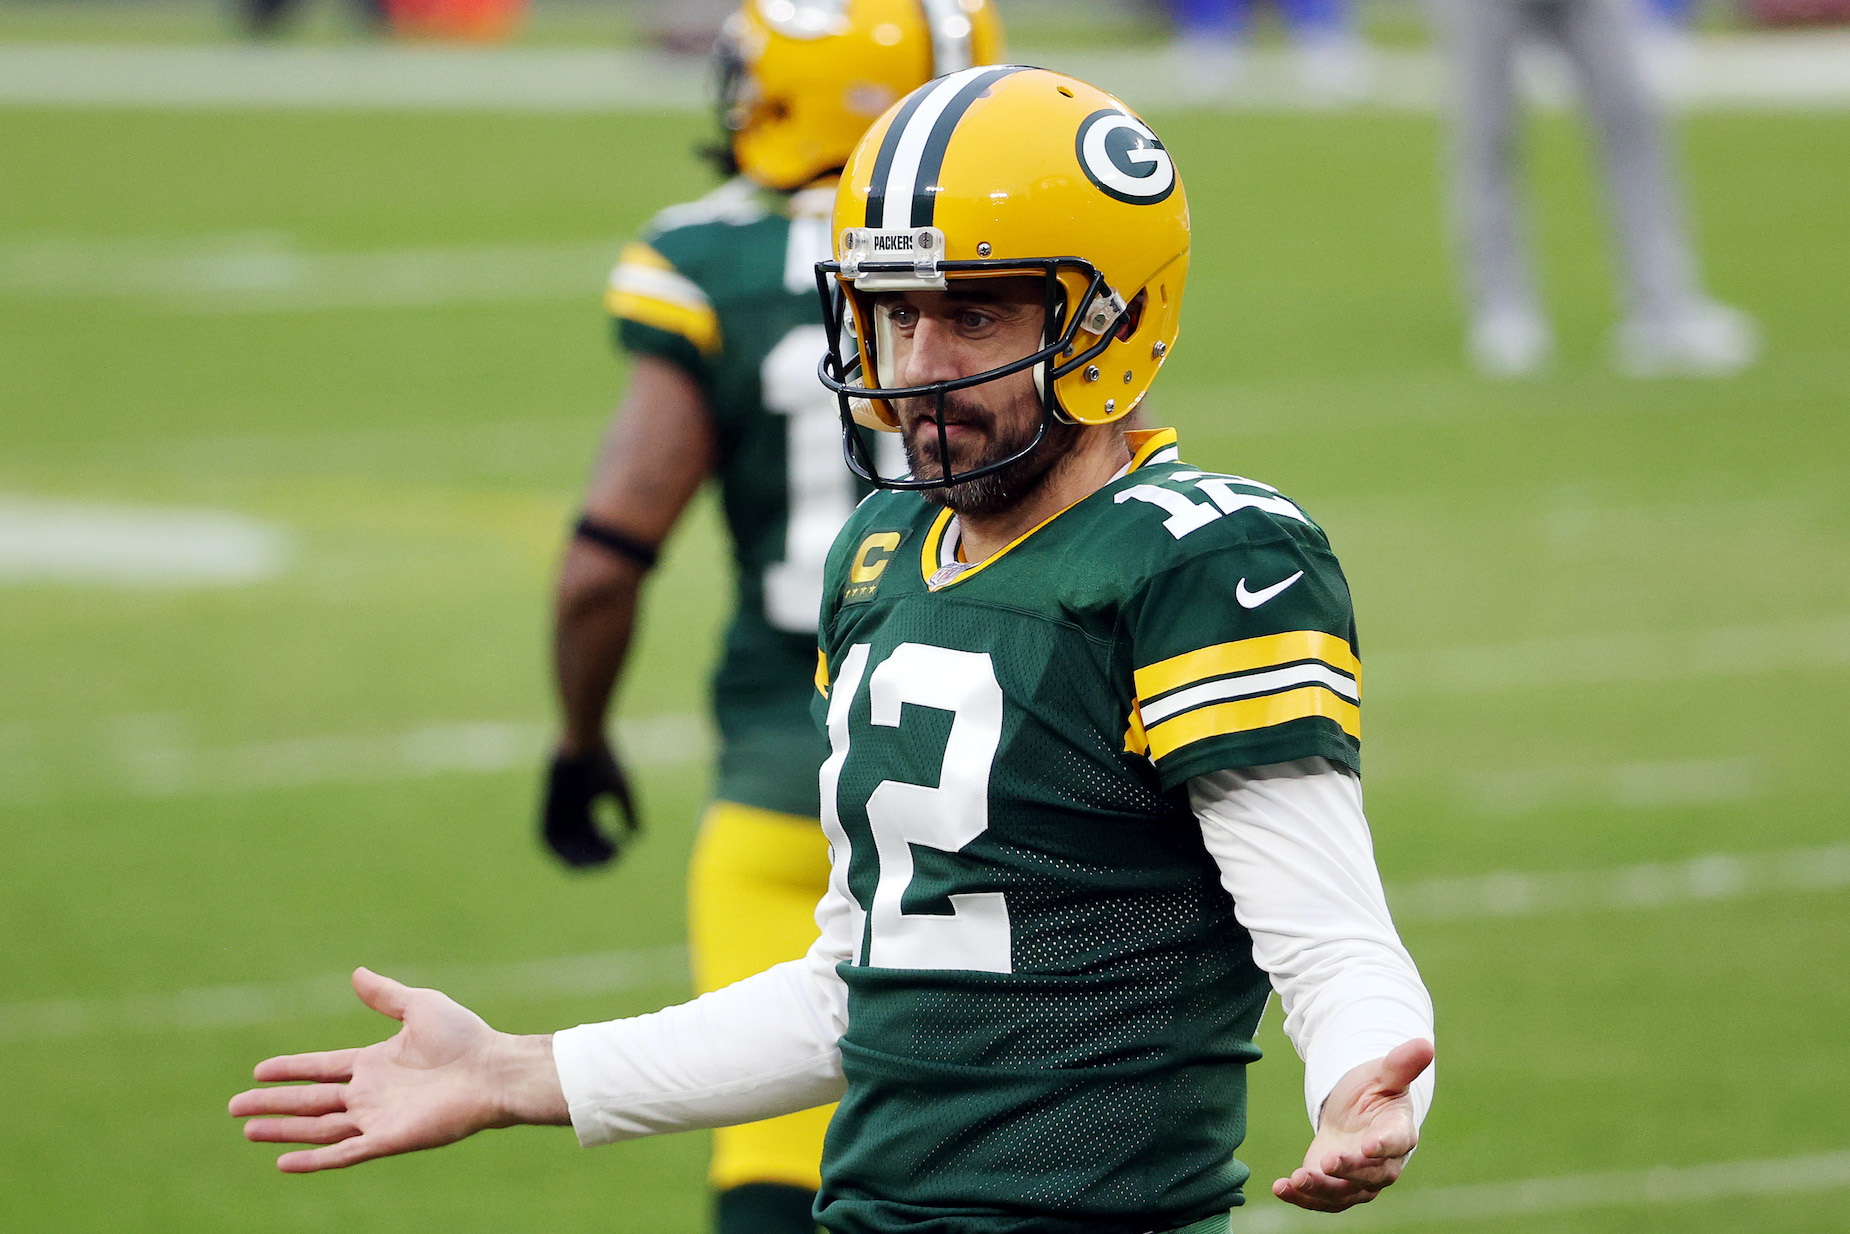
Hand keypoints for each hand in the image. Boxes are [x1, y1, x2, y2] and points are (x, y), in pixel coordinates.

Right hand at [229, 968, 565, 1171]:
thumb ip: (386, 996)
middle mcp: (371, 1092)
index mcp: (375, 1063)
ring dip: (284, 1131)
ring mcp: (377, 1118)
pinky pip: (343, 1152)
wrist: (493, 1070)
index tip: (258, 1071)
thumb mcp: (420, 1006)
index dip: (290, 1069)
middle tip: (235, 1107)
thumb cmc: (465, 1037)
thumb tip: (355, 973)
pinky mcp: (389, 1140)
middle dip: (273, 1105)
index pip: (321, 1068)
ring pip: (318, 1127)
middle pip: (310, 1101)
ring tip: (248, 1130)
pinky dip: (314, 1159)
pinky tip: (284, 1162)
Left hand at [541, 744, 640, 867]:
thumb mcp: (622, 790)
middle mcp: (568, 809)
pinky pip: (545, 836)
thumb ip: (629, 814)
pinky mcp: (545, 806)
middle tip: (610, 860)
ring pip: (561, 844)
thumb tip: (635, 838)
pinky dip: (558, 851)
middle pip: (578, 843)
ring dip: (576, 858)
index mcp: (584, 803)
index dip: (605, 847)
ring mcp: (556, 808)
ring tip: (595, 864)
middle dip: (594, 856)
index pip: (592, 835)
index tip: (620, 853)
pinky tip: (574, 857)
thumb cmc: (604, 759)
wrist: (583, 737)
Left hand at [1273, 1038, 1433, 1211]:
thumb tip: (1425, 1044)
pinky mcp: (1334, 1187)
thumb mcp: (1383, 1074)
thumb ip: (1401, 1064)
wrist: (1354, 1112)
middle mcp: (1383, 1163)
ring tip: (1296, 1179)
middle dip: (1349, 1170)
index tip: (1369, 1146)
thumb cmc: (1373, 1091)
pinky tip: (1280, 1187)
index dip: (1384, 1145)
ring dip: (1320, 1190)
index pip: (1396, 1142)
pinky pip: (1322, 1199)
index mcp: (1399, 1132)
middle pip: (1371, 1175)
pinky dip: (1301, 1198)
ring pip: (1344, 1193)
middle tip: (1327, 1162)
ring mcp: (1359, 1180)